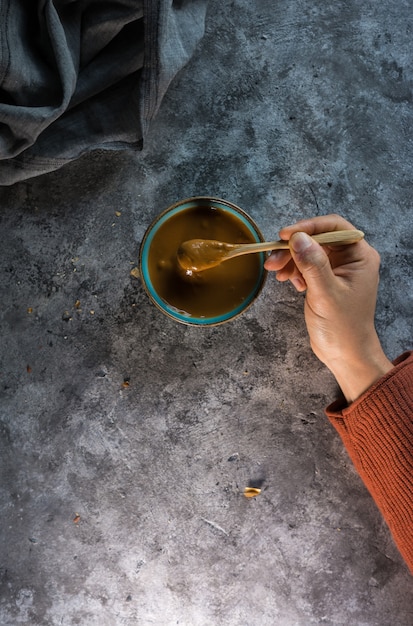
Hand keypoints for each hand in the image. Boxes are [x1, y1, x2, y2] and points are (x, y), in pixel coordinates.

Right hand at [264, 214, 392, 402]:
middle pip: (318, 239)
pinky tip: (291, 283)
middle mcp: (350, 259)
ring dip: (290, 260)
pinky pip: (306, 266)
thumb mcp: (325, 294)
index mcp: (360, 256)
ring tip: (276, 273)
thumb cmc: (343, 328)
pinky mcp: (325, 280)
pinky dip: (294, 271)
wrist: (344, 354)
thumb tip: (298, 238)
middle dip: (294, 247)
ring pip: (308, 252)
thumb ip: (312, 264)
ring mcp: (337, 269)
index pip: (334, 227)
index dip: (309, 226)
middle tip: (272, 260)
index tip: (286, 234)